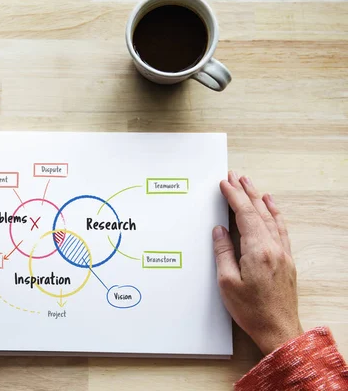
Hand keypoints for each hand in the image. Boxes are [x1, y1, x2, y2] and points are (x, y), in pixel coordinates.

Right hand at [213, 171, 302, 354]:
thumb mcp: (227, 282)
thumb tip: (220, 230)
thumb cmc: (251, 310)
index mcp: (258, 251)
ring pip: (272, 218)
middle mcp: (274, 248)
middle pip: (259, 212)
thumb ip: (223, 252)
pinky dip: (275, 214)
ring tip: (251, 185)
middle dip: (246, 191)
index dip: (234, 196)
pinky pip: (281, 229)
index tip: (224, 183)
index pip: (244, 215)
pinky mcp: (287, 261)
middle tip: (236, 176)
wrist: (278, 330)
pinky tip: (272, 207)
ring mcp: (283, 253)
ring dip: (260, 199)